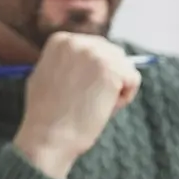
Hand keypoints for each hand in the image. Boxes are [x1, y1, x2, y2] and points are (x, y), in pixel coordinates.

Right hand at [14, 32, 142, 178]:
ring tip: (91, 105)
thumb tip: (92, 60)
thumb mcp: (45, 77)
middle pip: (113, 53)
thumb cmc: (45, 115)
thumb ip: (65, 63)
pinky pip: (133, 80)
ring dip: (115, 88)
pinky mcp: (112, 70)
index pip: (94, 47)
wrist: (48, 138)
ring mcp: (96, 55)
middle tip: (87, 100)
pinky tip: (102, 108)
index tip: (75, 91)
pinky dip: (123, 98)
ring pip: (124, 67)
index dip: (91, 73)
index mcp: (61, 41)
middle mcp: (78, 42)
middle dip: (107, 78)